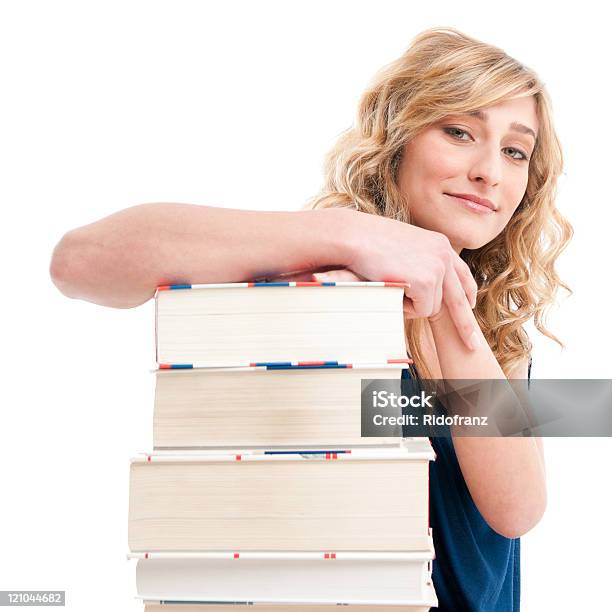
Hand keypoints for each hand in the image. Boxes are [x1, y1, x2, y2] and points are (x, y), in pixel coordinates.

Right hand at [340, 210, 478, 350]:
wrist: (356, 237)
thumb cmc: (369, 242)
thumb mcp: (403, 247)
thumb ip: (418, 260)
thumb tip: (420, 280)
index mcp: (440, 244)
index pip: (461, 273)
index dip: (466, 293)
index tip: (470, 305)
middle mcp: (444, 254)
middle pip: (459, 297)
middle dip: (465, 323)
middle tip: (472, 343)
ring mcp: (437, 268)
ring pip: (432, 307)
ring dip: (412, 305)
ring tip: (393, 286)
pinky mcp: (426, 282)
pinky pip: (421, 310)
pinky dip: (405, 307)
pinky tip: (393, 289)